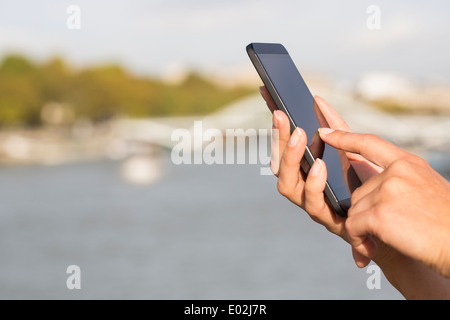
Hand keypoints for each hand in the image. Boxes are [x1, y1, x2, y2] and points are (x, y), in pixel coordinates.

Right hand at [259, 86, 380, 238]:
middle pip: (279, 166)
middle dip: (278, 139)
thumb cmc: (375, 183)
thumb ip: (337, 128)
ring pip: (287, 187)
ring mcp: (317, 206)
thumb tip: (317, 101)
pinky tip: (320, 165)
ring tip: (300, 136)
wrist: (403, 217)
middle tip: (282, 115)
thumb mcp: (356, 148)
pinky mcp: (333, 223)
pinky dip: (314, 184)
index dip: (274, 124)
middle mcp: (306, 189)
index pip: (283, 148)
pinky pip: (315, 205)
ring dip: (291, 160)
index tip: (268, 96)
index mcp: (307, 172)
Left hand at [318, 128, 449, 278]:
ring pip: (354, 210)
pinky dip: (359, 241)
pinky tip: (372, 248)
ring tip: (391, 238)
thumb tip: (372, 188)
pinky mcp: (380, 214)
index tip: (324, 130)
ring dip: (364, 229)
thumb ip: (400, 180)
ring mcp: (387, 191)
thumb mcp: (426, 187)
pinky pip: (353, 226)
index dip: (344, 136)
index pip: (369, 143)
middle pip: (358, 191)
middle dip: (366, 213)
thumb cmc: (445, 223)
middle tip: (389, 228)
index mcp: (408, 163)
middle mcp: (396, 173)